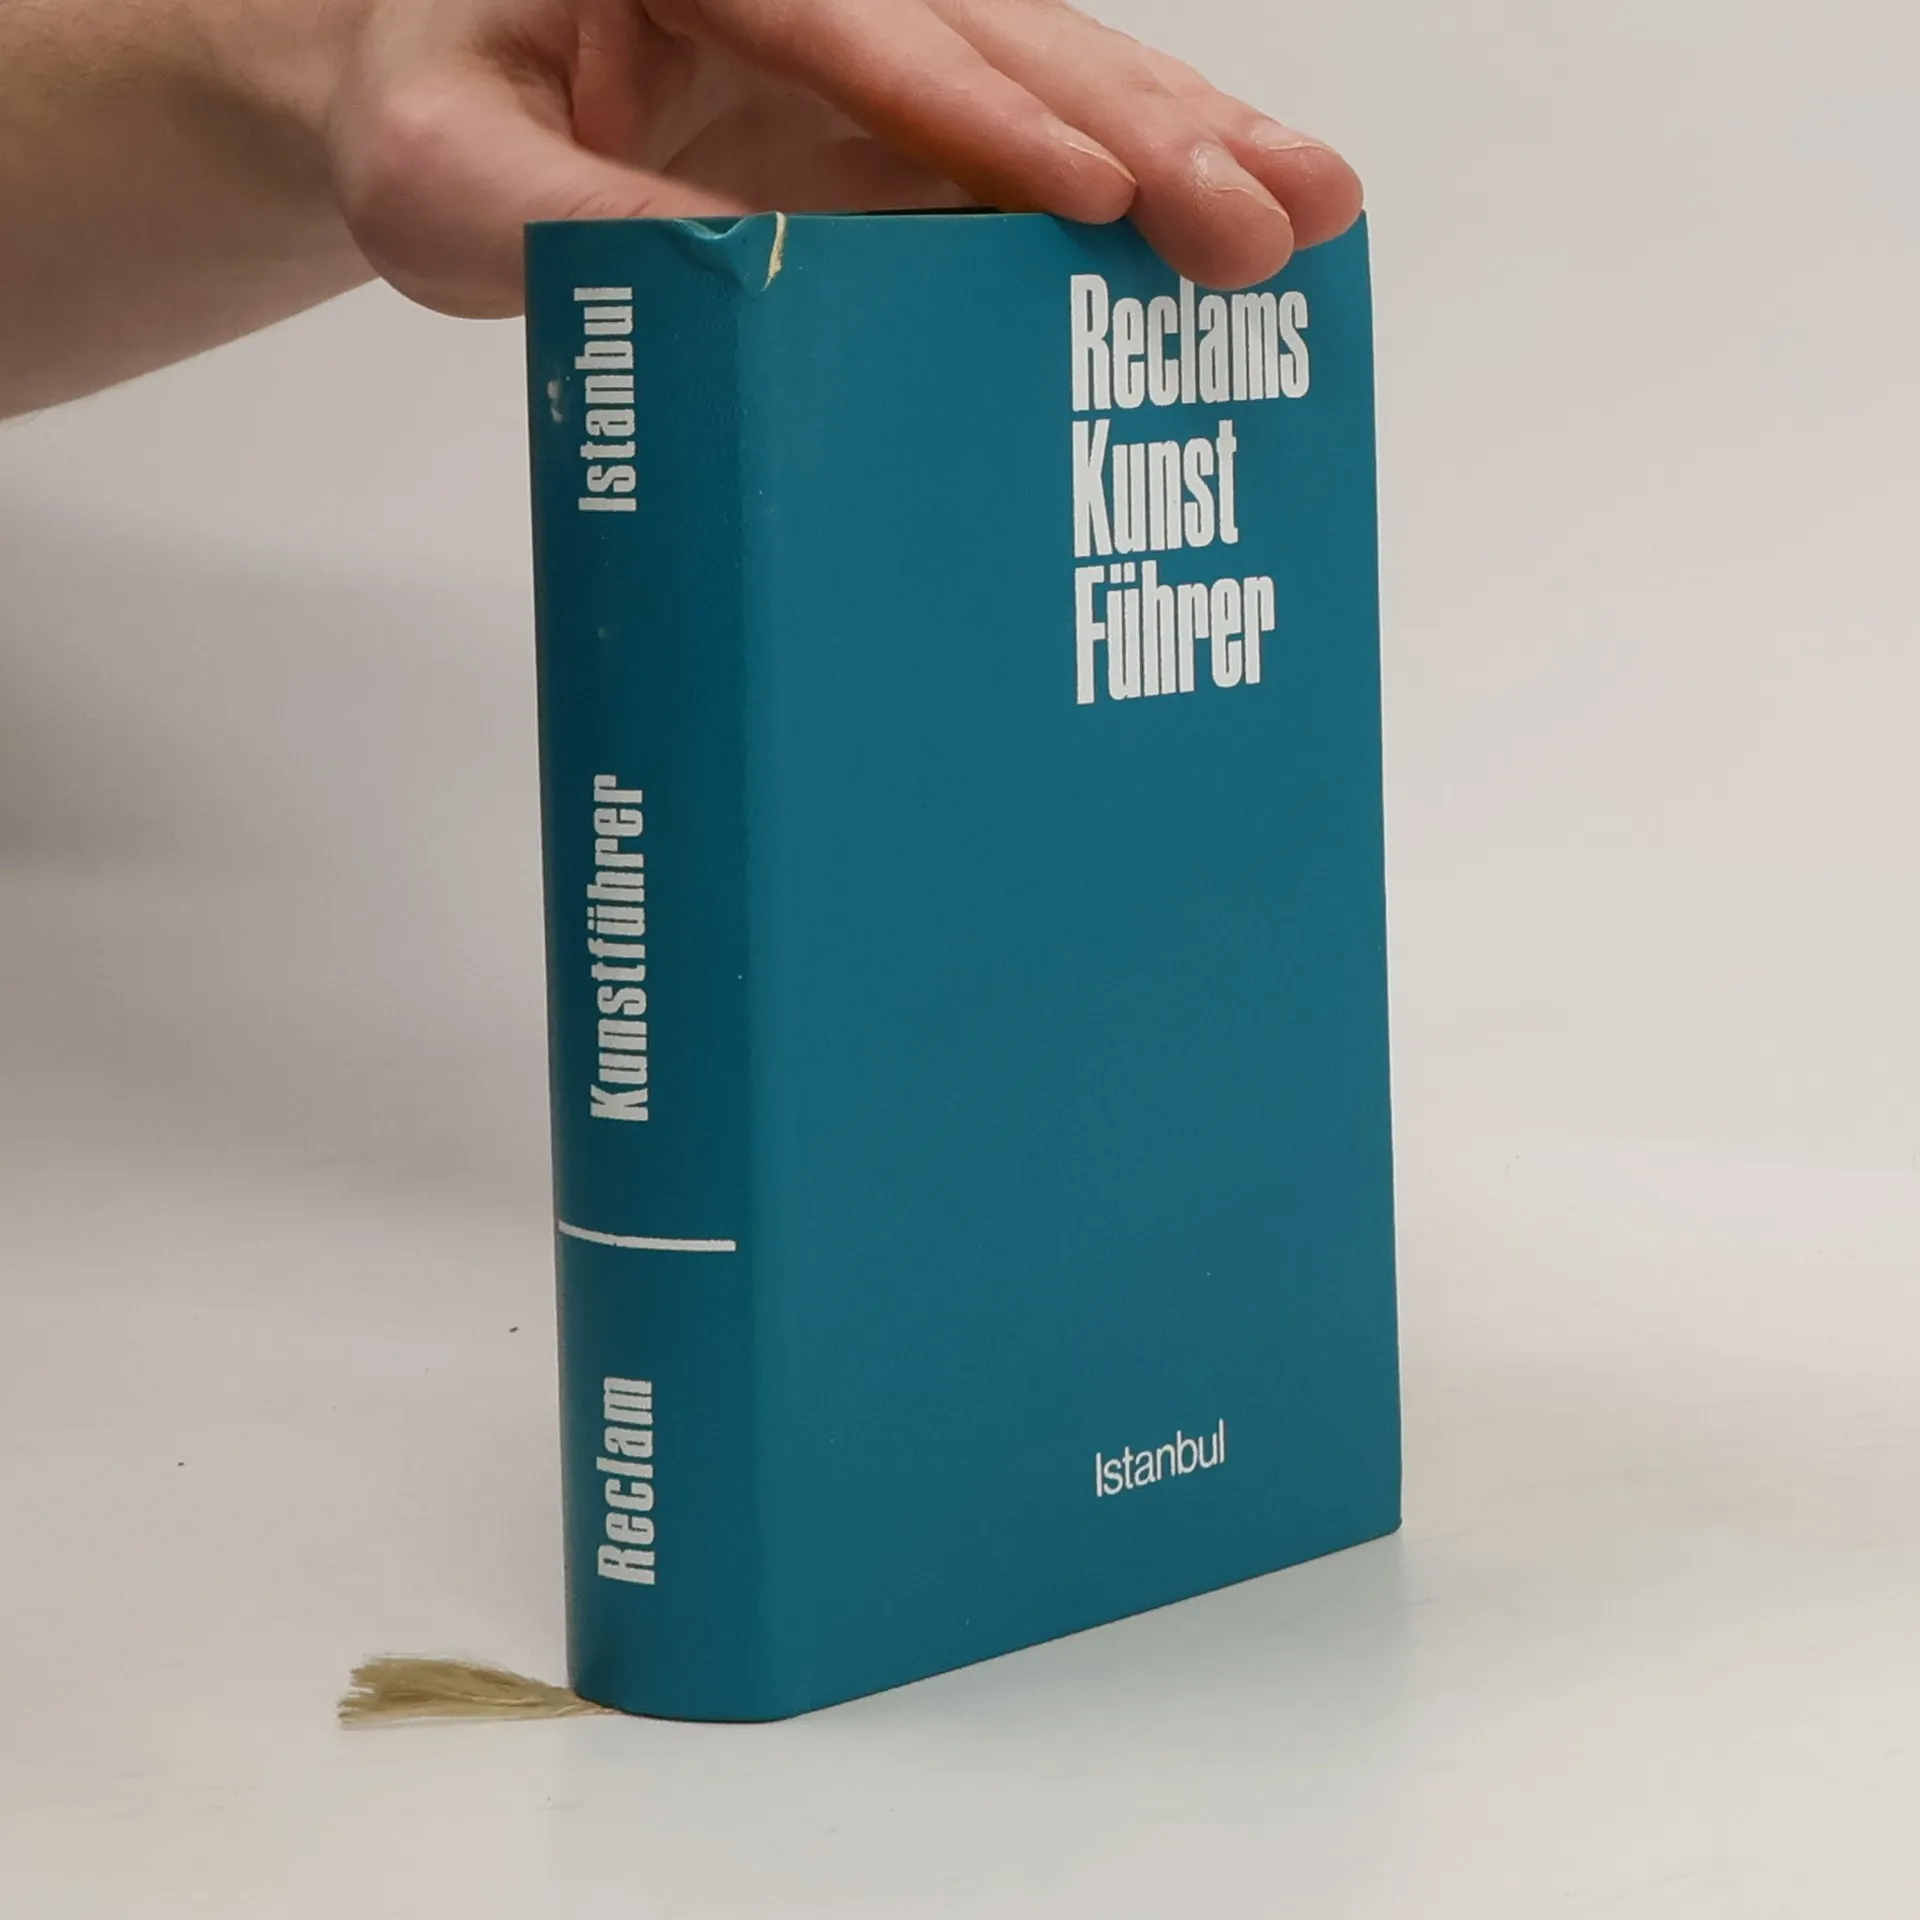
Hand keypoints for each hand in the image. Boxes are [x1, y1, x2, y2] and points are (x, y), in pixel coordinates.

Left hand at [327, 0, 1364, 315]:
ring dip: (1185, 145)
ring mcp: (873, 34)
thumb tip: (727, 286)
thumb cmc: (436, 116)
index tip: (1077, 196)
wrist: (449, 100)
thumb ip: (568, 218)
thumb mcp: (449, 174)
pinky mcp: (906, 110)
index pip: (844, 14)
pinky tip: (1239, 214)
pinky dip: (1141, 183)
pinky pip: (1039, 135)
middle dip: (1139, 130)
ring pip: (1052, 71)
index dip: (966, 106)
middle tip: (1260, 214)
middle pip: (996, 32)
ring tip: (1307, 208)